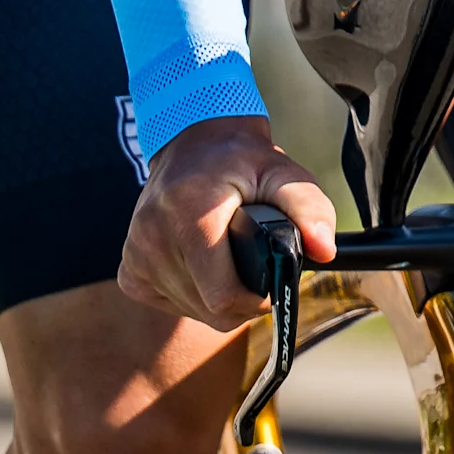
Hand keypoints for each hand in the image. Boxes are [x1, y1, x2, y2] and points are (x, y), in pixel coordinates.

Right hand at [116, 114, 337, 330]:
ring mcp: (136, 255)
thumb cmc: (242, 161)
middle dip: (241, 300)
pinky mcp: (128, 269)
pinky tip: (203, 266)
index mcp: (188, 214)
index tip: (272, 283)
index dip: (255, 300)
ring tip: (229, 260)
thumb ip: (309, 208)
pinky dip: (193, 295)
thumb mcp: (282, 174)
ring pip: (190, 310)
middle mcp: (153, 237)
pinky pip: (169, 304)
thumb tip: (324, 250)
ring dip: (217, 298)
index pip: (222, 295)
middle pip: (208, 309)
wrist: (194, 143)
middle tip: (255, 269)